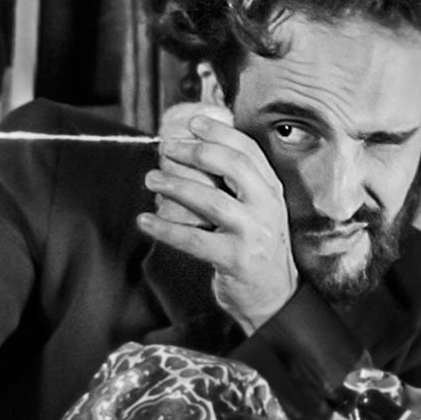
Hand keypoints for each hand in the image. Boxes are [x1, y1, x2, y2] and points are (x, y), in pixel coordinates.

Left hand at [140, 99, 300, 333]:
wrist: (274, 297)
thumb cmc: (256, 248)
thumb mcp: (258, 210)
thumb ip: (237, 183)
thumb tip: (198, 149)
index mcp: (271, 190)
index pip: (249, 150)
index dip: (220, 132)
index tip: (193, 123)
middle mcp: (267, 207)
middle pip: (233, 166)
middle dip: (196, 152)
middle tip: (167, 148)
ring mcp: (253, 233)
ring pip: (212, 201)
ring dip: (177, 186)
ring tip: (151, 179)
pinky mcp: (235, 259)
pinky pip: (194, 240)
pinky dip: (166, 229)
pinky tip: (146, 221)